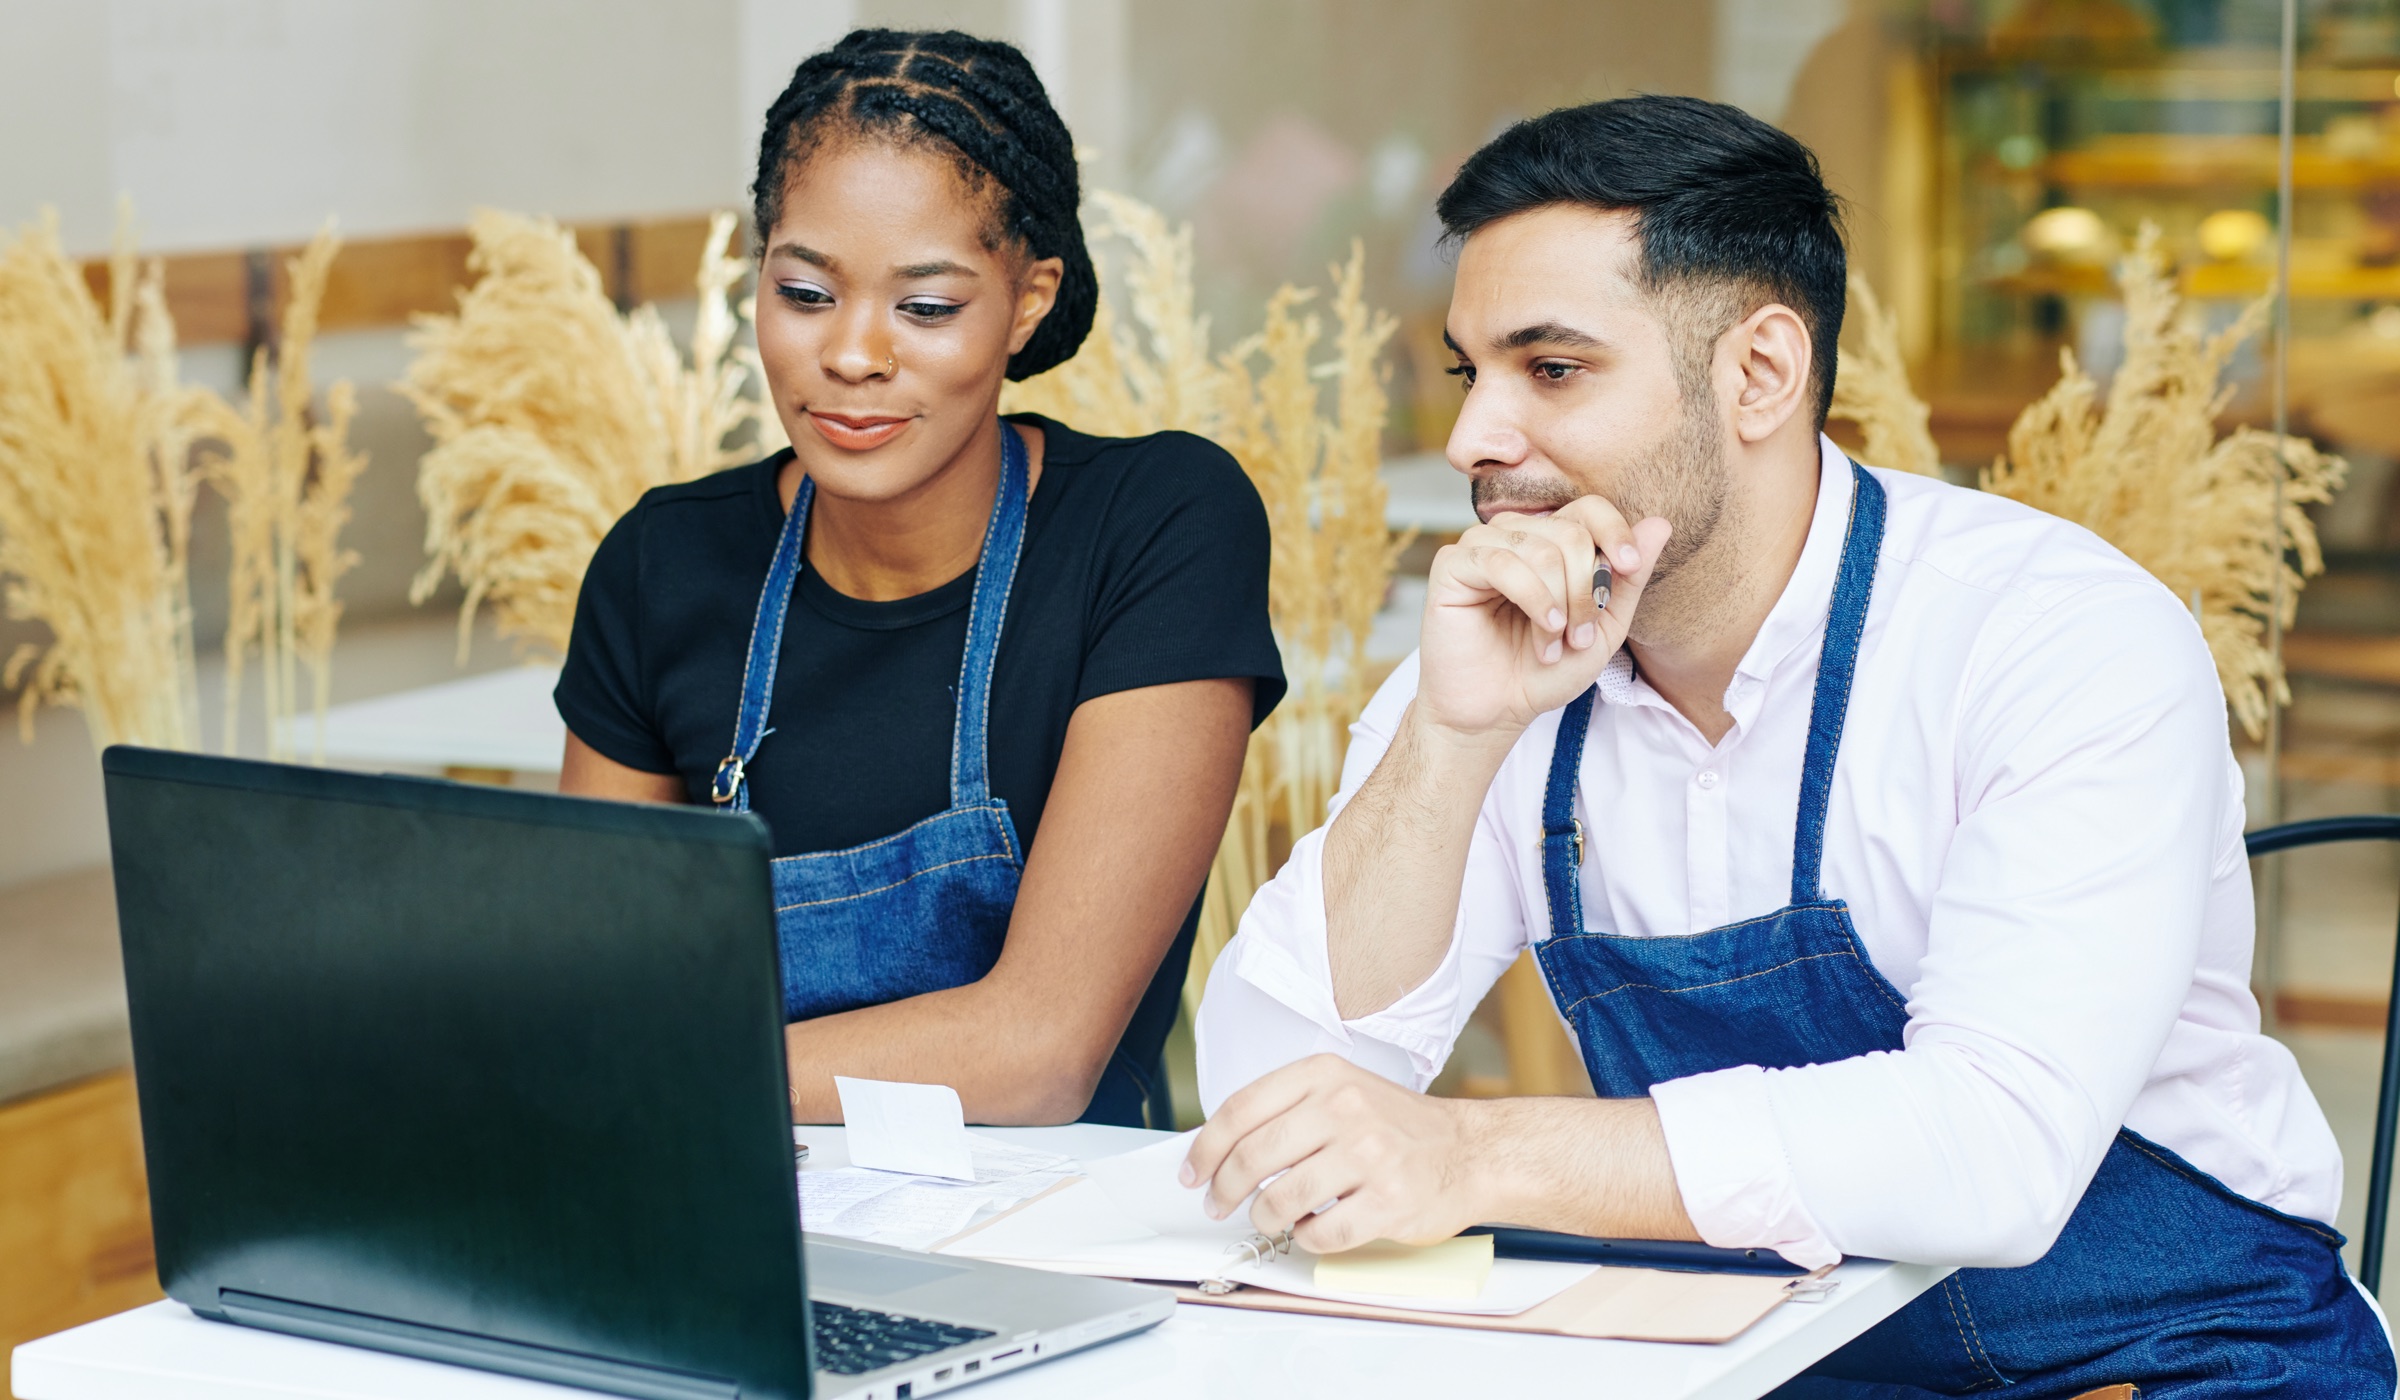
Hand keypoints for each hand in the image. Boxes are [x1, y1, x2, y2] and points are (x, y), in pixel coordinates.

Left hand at [1180, 1054, 1494, 1252]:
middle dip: (1225, 1189)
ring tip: (1270, 1219)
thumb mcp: (1343, 1091)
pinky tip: (1314, 1229)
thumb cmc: (1398, 1127)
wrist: (1471, 1151)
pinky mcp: (1389, 1201)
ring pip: (1281, 1199)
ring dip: (1265, 1218)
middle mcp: (1345, 1107)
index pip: (1241, 1109)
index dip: (1206, 1147)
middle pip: (1253, 1156)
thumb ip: (1287, 1110)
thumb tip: (1220, 1148)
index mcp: (1324, 1075)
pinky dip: (1308, 1239)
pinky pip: (1323, 1233)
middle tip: (1219, 1205)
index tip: (1193, 1173)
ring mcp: (1369, 1154)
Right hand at [1415, 499, 1670, 740]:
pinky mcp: (1451, 565)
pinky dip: (1532, 598)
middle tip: (1580, 636)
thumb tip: (1660, 524)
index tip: (1630, 567)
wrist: (1496, 710)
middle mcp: (1515, 534)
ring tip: (1554, 642)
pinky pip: (1501, 562)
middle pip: (1570, 533)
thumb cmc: (1544, 670)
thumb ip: (1628, 578)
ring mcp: (1480, 546)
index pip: (1588, 509)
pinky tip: (1542, 629)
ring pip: (1541, 550)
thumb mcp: (1603, 626)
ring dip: (1559, 603)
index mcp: (1549, 541)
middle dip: (1586, 590)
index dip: (1615, 533)